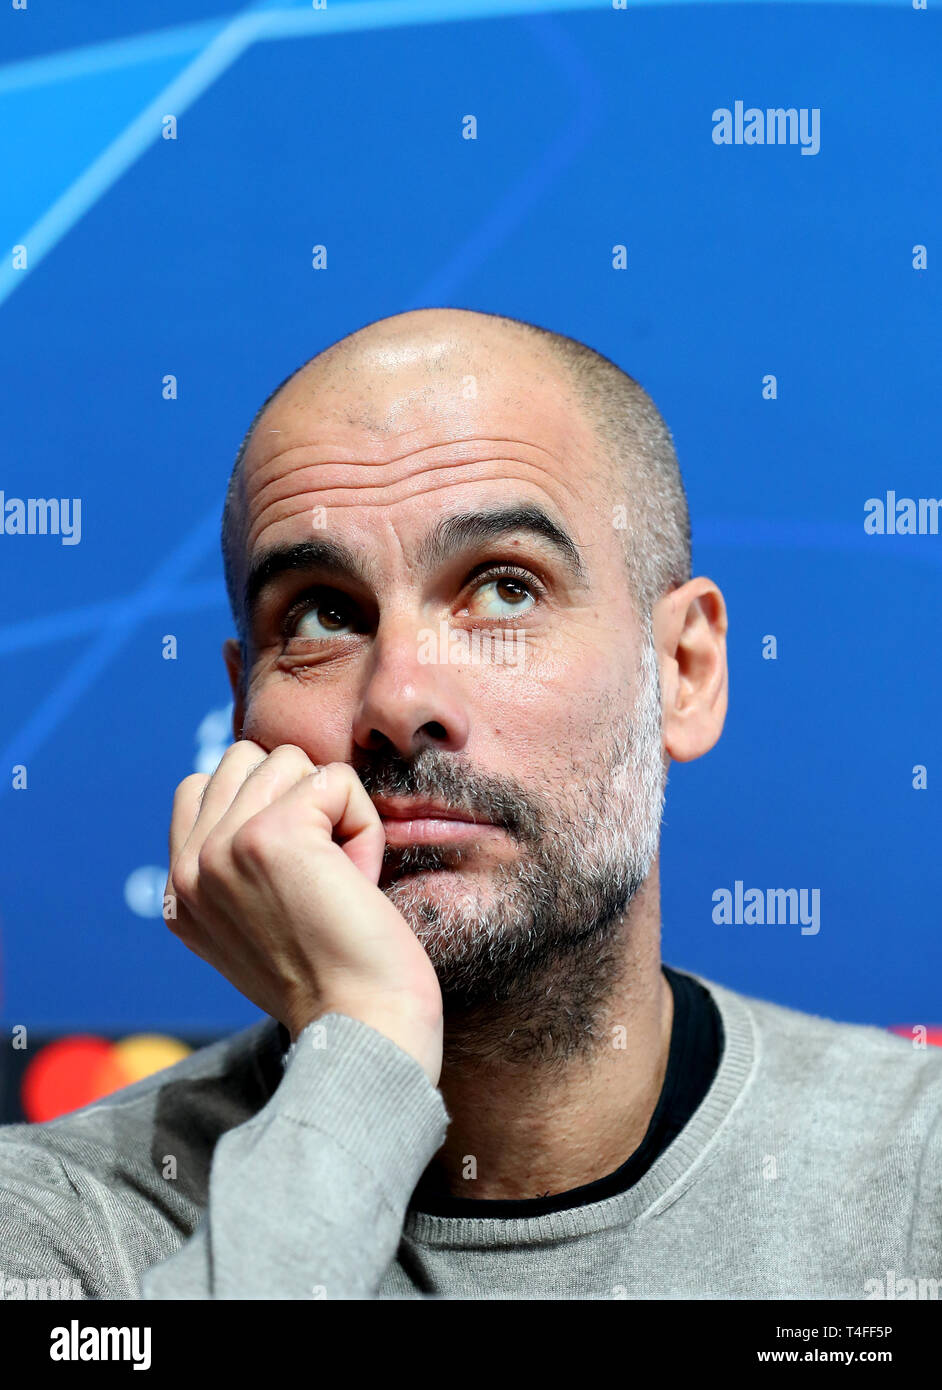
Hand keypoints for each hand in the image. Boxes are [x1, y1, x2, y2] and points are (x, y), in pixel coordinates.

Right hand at [164, 742, 443, 1086]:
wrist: (364, 1029)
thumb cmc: (336, 980)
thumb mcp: (258, 920)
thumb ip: (238, 863)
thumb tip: (265, 787)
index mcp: (180, 891)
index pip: (202, 784)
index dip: (266, 804)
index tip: (298, 873)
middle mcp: (189, 868)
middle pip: (248, 758)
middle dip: (299, 799)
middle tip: (321, 875)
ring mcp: (223, 848)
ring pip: (291, 760)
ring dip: (334, 813)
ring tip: (338, 880)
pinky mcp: (272, 836)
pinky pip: (336, 779)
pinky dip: (363, 825)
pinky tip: (358, 882)